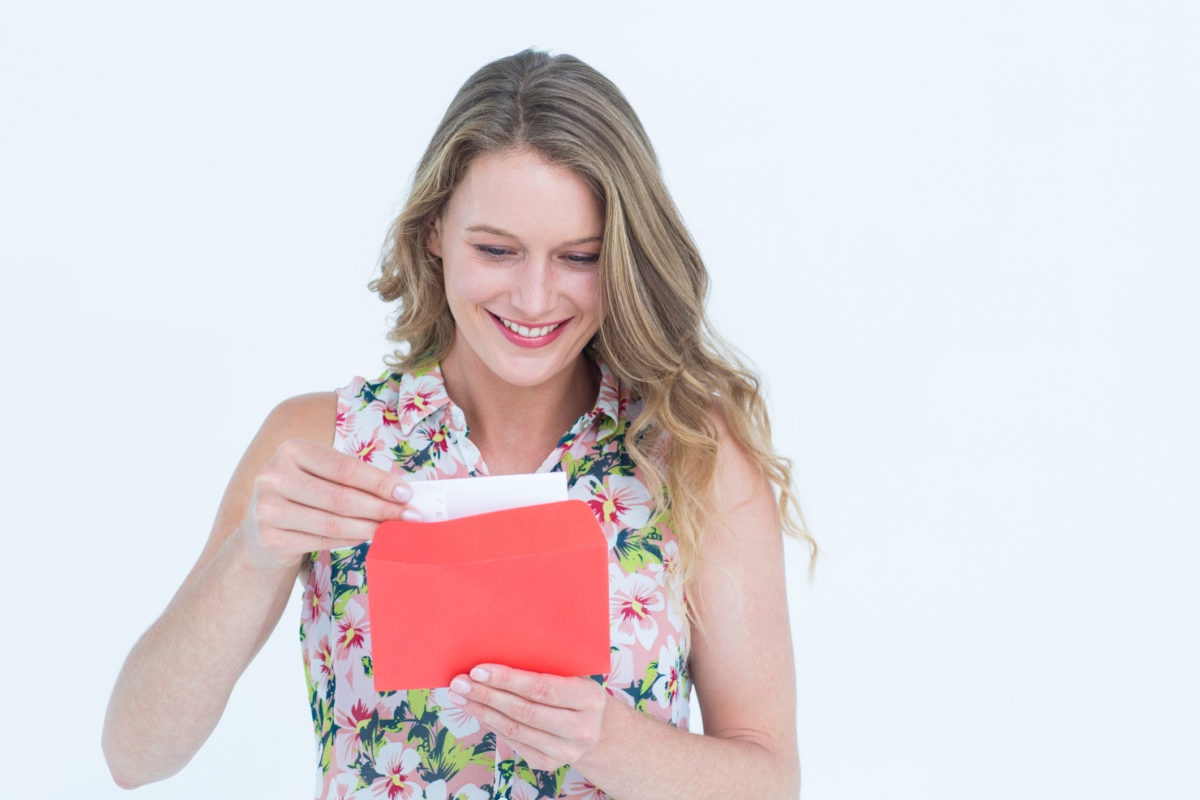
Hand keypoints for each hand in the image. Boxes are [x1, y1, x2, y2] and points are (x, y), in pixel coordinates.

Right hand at [237, 439, 417, 570]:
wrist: (262, 530)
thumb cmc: (304, 495)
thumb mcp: (321, 476)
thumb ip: (354, 479)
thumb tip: (401, 494)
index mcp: (292, 450)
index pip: (345, 468)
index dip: (379, 482)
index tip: (407, 494)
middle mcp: (273, 476)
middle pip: (340, 497)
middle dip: (380, 508)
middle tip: (409, 517)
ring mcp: (267, 509)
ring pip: (332, 523)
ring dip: (369, 528)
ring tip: (392, 530)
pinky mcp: (268, 538)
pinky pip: (321, 541)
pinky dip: (349, 541)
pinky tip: (366, 538)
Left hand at [447, 665, 607, 771]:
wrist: (598, 730)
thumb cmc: (577, 693)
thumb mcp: (574, 675)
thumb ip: (545, 668)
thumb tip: (497, 656)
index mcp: (589, 699)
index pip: (540, 688)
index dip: (507, 679)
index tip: (478, 670)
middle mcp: (580, 729)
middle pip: (523, 711)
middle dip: (487, 695)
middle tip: (460, 683)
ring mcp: (565, 751)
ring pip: (514, 729)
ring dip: (482, 712)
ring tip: (460, 697)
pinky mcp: (549, 763)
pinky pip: (514, 742)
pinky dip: (492, 725)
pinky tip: (478, 712)